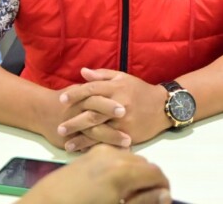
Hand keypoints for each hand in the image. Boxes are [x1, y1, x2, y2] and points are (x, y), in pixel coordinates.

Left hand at [18, 144, 170, 203]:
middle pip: (145, 164)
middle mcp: (114, 155)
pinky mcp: (88, 156)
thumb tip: (164, 195)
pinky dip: (120, 170)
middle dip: (149, 182)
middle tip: (143, 202)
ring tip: (126, 197)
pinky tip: (111, 188)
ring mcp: (99, 153)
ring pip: (129, 160)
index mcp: (123, 170)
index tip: (162, 202)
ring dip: (135, 176)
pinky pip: (114, 158)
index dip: (163, 189)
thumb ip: (143, 202)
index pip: (157, 174)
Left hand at [56, 68, 170, 150]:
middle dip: (75, 121)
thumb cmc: (139, 91)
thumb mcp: (123, 78)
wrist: (163, 107)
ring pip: (99, 130)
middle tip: (59, 127)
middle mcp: (119, 104)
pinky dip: (95, 146)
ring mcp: (124, 121)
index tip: (61, 100)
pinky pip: (108, 141)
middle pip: (93, 112)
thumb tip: (82, 72)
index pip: (92, 89)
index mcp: (117, 87)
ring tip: (67, 144)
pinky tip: (83, 151)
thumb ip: (102, 75)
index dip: (76, 94)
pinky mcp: (128, 134)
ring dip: (82, 138)